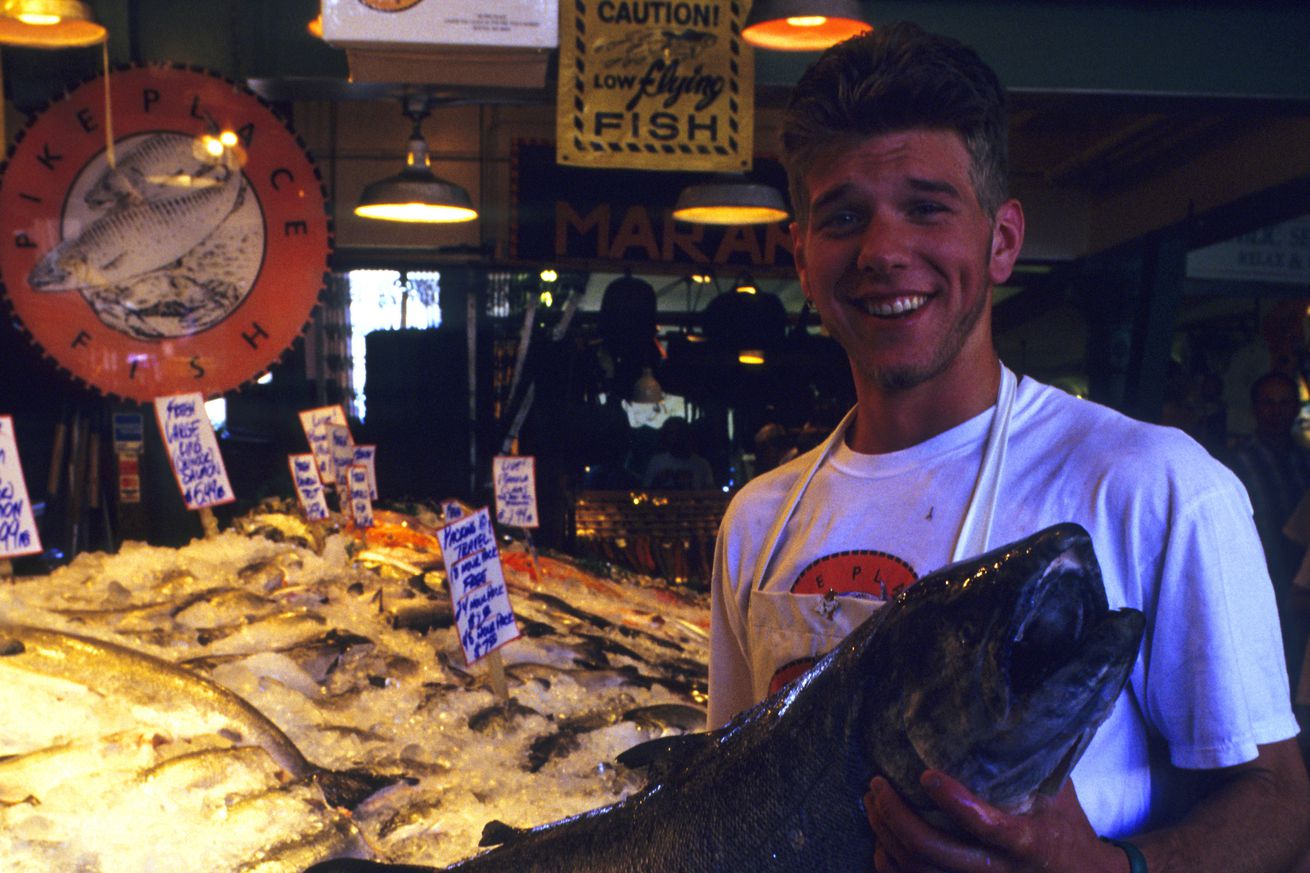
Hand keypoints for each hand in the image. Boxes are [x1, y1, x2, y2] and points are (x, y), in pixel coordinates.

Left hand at [863, 770, 1126, 872]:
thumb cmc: (1067, 827)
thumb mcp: (1056, 793)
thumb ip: (1029, 763)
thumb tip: (1005, 713)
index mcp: (1025, 841)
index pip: (984, 824)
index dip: (952, 801)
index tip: (925, 775)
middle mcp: (998, 870)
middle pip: (933, 850)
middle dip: (896, 815)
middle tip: (877, 784)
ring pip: (918, 869)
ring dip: (886, 834)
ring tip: (872, 802)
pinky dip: (890, 862)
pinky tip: (880, 837)